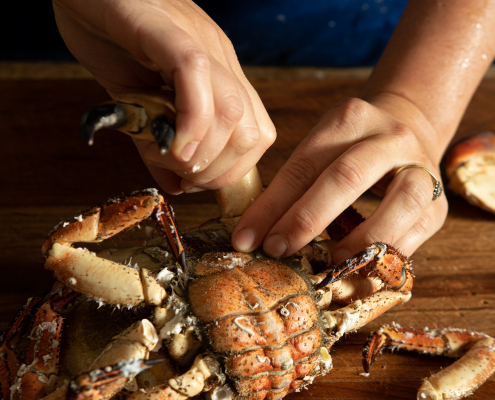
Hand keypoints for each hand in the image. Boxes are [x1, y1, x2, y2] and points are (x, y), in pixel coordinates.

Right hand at [53, 0, 274, 193]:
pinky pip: (194, 74)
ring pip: (232, 111)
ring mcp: (197, 41)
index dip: (232, 171)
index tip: (196, 182)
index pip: (256, 135)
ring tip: (169, 157)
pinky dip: (190, 121)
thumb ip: (161, 146)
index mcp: (221, 77)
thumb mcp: (140, 106)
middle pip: (252, 132)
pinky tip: (171, 142)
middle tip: (182, 173)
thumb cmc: (111, 44)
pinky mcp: (163, 28)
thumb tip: (177, 186)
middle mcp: (219, 59)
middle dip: (218, 171)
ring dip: (203, 154)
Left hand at [232, 94, 448, 262]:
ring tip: (328, 263)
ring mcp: (421, 167)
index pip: (303, 165)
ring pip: (398, 203)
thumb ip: (294, 185)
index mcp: (349, 119)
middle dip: (306, 219)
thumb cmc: (351, 150)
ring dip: (357, 239)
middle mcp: (389, 137)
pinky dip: (386, 253)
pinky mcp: (439, 202)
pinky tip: (360, 266)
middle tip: (277, 249)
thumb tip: (256, 234)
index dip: (272, 205)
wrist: (407, 132)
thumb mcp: (321, 150)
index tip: (246, 238)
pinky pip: (416, 232)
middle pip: (346, 176)